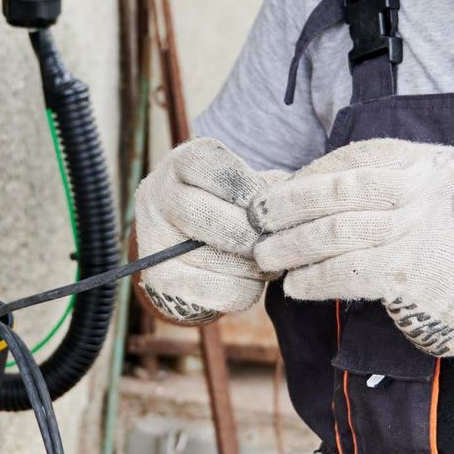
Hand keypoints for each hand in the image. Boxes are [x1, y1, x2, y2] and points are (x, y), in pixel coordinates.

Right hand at [135, 139, 284, 325]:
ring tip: (269, 260)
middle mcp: (158, 196)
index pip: (216, 169)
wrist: (186, 242)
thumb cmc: (229, 205)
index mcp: (182, 163)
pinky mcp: (160, 280)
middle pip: (206, 216)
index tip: (271, 206)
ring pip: (213, 258)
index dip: (251, 190)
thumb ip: (270, 188)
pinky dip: (245, 288)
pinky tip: (252, 278)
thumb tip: (299, 200)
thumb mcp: (243, 183)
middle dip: (250, 234)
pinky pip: (216, 291)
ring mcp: (154, 239)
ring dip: (253, 264)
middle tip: (274, 242)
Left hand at [249, 139, 453, 369]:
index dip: (311, 175)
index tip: (279, 191)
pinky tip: (297, 285)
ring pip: (337, 234)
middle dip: (289, 205)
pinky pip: (346, 274)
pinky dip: (314, 280)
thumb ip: (380, 185)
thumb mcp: (431, 197)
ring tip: (268, 257)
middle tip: (258, 220)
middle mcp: (428, 191)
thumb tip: (295, 185)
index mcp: (432, 162)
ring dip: (293, 247)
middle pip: (341, 192)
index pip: (357, 158)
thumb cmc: (449, 246)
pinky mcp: (410, 277)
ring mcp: (420, 233)